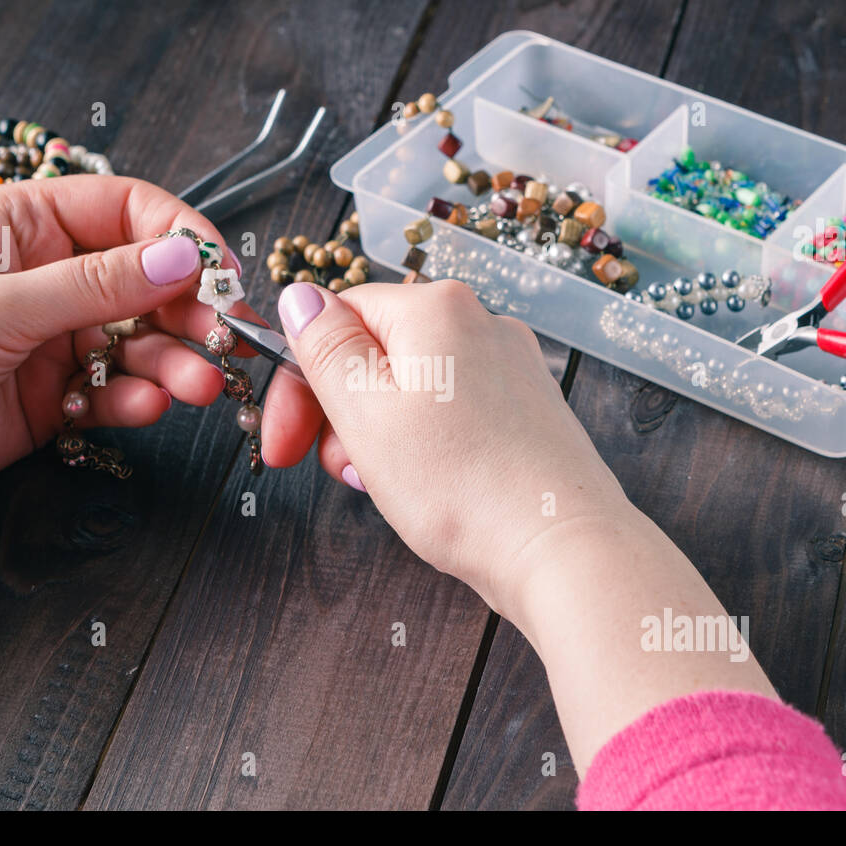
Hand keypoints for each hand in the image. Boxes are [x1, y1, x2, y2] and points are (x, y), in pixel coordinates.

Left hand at [0, 175, 266, 523]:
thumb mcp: (2, 305)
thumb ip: (99, 286)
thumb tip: (184, 259)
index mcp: (25, 224)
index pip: (127, 211)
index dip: (181, 238)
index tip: (222, 275)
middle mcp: (48, 275)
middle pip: (145, 281)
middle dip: (187, 311)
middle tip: (224, 340)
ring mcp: (54, 336)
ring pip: (138, 341)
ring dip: (172, 363)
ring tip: (199, 386)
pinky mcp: (56, 394)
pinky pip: (116, 390)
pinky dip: (136, 400)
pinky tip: (145, 408)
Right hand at [259, 278, 628, 622]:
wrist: (561, 549)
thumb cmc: (462, 486)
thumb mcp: (366, 412)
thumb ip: (327, 347)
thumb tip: (300, 296)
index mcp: (435, 308)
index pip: (338, 317)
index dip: (300, 382)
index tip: (284, 440)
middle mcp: (480, 323)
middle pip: (376, 352)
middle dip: (340, 412)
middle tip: (335, 470)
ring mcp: (510, 367)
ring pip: (412, 388)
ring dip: (379, 435)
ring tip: (384, 486)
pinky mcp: (526, 411)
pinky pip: (453, 414)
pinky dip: (424, 447)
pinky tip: (426, 488)